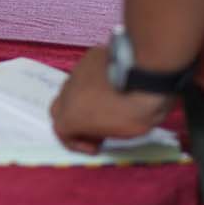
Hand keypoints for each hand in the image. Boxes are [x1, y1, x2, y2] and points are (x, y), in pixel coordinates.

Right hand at [50, 46, 172, 153]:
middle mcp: (67, 92)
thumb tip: (100, 125)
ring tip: (106, 104)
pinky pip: (87, 74)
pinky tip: (113, 84)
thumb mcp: (119, 134)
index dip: (77, 143)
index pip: (61, 131)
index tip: (96, 146)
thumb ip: (100, 131)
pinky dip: (96, 83)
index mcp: (70, 115)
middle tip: (95, 126)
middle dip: (73, 119)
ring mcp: (77, 72)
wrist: (144, 76)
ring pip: (72, 89)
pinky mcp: (89, 57)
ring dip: (84, 100)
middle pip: (59, 108)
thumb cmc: (134, 111)